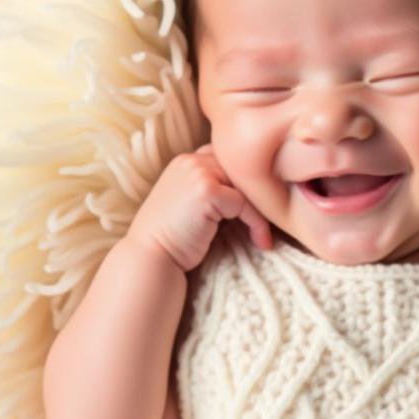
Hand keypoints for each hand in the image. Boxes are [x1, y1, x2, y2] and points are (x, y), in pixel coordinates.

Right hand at [128, 142, 273, 272]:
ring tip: (265, 236)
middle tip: (267, 224)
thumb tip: (254, 193)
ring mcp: (197, 172)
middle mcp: (190, 160)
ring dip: (260, 213)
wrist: (150, 257)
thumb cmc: (172, 239)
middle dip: (256, 197)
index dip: (242, 184)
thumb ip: (212, 190)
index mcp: (185, 161)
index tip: (254, 210)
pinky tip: (260, 242)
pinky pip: (245, 203)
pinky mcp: (206, 190)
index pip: (227, 161)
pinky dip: (257, 224)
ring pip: (246, 187)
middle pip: (240, 171)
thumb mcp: (190, 204)